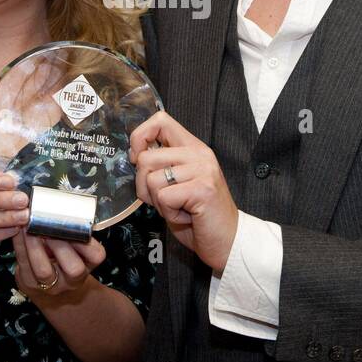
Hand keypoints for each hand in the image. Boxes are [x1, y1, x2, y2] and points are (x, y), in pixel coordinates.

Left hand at [12, 229, 106, 300]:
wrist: (48, 283)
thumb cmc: (63, 254)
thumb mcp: (75, 245)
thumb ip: (72, 229)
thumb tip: (62, 203)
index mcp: (88, 264)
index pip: (96, 256)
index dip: (87, 242)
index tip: (75, 225)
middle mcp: (73, 279)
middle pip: (73, 268)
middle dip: (60, 244)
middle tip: (48, 225)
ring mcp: (51, 285)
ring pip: (44, 270)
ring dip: (35, 245)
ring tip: (29, 227)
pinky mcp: (30, 283)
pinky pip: (24, 264)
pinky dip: (20, 245)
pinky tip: (18, 231)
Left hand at [129, 111, 238, 271]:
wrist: (228, 240)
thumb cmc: (199, 215)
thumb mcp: (179, 181)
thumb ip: (162, 164)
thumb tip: (134, 155)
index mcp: (193, 147)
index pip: (160, 120)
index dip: (140, 137)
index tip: (139, 160)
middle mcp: (199, 154)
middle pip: (146, 157)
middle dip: (144, 186)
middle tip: (165, 199)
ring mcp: (202, 170)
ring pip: (152, 180)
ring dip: (158, 202)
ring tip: (179, 207)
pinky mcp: (202, 189)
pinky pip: (163, 198)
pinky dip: (168, 213)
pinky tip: (186, 216)